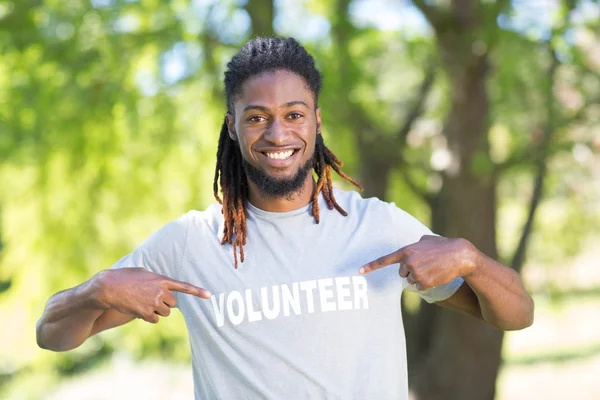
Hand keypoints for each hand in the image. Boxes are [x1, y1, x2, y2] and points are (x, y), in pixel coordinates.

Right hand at [94, 268, 210, 323]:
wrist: (108, 287)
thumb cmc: (124, 277)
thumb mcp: (143, 273)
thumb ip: (155, 278)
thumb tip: (160, 285)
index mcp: (162, 280)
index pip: (184, 286)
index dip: (197, 291)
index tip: (209, 295)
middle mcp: (161, 291)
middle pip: (173, 303)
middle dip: (164, 303)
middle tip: (151, 298)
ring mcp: (154, 303)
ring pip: (164, 313)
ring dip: (157, 311)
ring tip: (142, 303)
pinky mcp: (146, 313)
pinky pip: (155, 319)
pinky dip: (149, 317)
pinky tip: (138, 309)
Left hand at [359, 235, 477, 289]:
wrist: (459, 255)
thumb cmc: (443, 245)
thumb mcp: (424, 240)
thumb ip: (413, 246)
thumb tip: (408, 252)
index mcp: (406, 251)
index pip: (385, 260)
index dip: (371, 266)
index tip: (359, 271)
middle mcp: (408, 262)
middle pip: (402, 273)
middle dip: (410, 271)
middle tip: (425, 264)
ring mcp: (415, 273)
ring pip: (411, 281)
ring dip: (419, 277)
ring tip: (432, 268)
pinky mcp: (424, 283)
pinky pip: (419, 287)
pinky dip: (426, 283)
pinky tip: (436, 275)